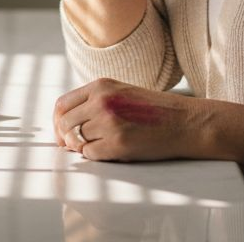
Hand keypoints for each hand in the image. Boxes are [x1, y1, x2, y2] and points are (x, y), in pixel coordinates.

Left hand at [52, 78, 210, 161]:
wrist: (185, 122)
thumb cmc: (153, 111)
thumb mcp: (121, 93)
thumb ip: (94, 101)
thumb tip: (64, 126)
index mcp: (101, 86)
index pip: (62, 105)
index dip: (58, 123)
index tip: (63, 134)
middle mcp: (101, 101)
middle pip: (64, 124)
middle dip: (66, 139)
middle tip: (76, 147)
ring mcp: (109, 122)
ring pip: (76, 141)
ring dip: (83, 148)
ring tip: (101, 146)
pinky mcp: (117, 143)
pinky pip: (90, 155)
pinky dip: (96, 157)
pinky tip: (112, 151)